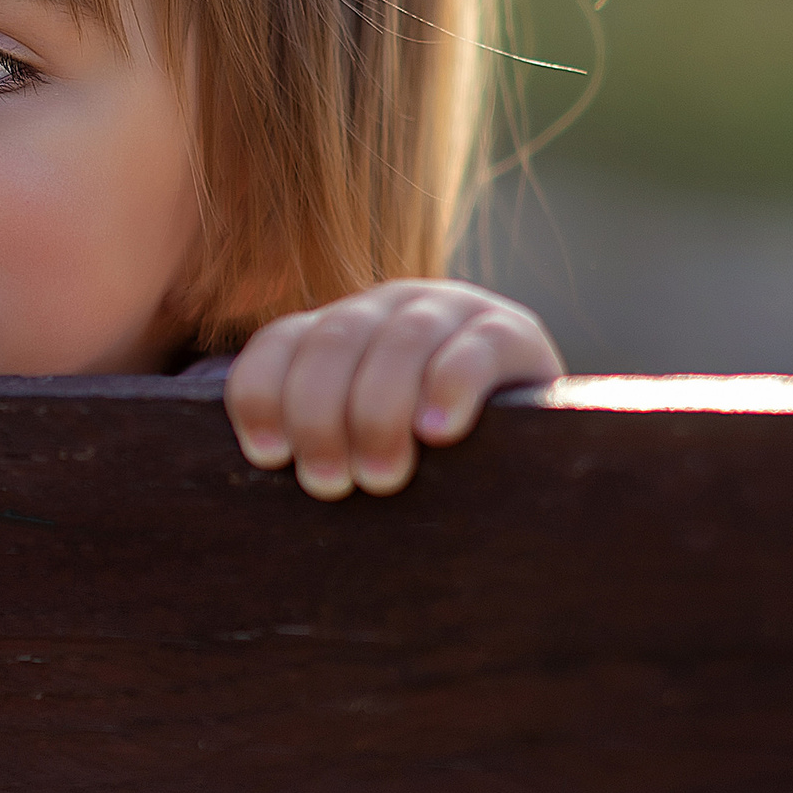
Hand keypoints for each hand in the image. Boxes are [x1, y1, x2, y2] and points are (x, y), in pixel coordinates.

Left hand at [225, 279, 559, 499]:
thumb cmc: (424, 468)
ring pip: (399, 343)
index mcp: (338, 332)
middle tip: (329, 484)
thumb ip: (315, 447)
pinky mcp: (511, 334)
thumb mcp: (358, 449)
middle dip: (320, 417)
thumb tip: (263, 474)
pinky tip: (439, 433)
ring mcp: (450, 311)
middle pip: (333, 343)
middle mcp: (387, 307)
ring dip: (379, 412)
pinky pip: (475, 347)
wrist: (531, 455)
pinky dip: (451, 387)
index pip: (280, 343)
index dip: (262, 394)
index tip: (269, 456)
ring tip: (380, 477)